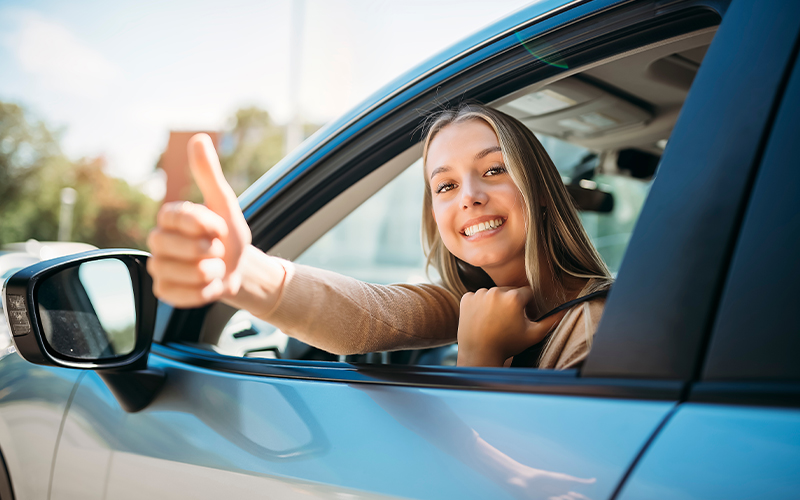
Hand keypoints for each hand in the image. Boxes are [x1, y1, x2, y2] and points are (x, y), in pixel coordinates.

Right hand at [147, 134, 251, 307]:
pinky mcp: (163, 291)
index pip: (178, 216)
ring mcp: (158, 267)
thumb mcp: (224, 203)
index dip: (205, 224)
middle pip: (172, 246)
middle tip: (217, 250)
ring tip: (214, 267)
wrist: (239, 269)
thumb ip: (208, 174)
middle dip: (207, 250)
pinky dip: (203, 292)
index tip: (219, 228)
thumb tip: (197, 138)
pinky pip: (181, 295)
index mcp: (169, 217)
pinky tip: (208, 284)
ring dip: (209, 272)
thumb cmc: (229, 235)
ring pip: (180, 272)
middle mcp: (157, 240)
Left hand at [456, 287, 565, 366]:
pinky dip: (481, 305)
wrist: (480, 353)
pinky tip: (483, 318)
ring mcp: (479, 294)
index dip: (528, 305)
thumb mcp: (534, 334)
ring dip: (496, 302)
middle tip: (509, 321)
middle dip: (512, 303)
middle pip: (509, 291)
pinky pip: (478, 297)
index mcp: (513, 297)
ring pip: (493, 293)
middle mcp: (495, 291)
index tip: (524, 317)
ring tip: (495, 321)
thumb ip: (551, 321)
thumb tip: (566, 310)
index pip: (527, 293)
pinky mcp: (466, 298)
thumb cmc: (508, 345)